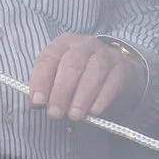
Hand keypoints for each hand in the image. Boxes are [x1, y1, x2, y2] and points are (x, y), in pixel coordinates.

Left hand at [28, 34, 146, 124]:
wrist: (117, 69)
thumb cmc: (82, 74)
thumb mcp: (61, 73)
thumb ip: (48, 84)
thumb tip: (36, 102)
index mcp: (64, 43)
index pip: (49, 58)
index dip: (41, 80)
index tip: (37, 102)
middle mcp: (85, 45)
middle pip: (71, 64)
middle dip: (61, 91)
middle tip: (55, 113)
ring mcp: (106, 54)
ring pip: (93, 71)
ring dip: (81, 96)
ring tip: (74, 115)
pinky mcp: (122, 68)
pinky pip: (112, 82)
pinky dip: (102, 98)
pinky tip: (94, 111)